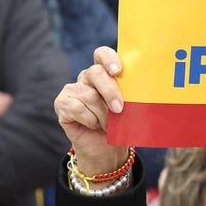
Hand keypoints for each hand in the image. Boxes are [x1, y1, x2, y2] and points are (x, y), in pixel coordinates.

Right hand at [54, 46, 128, 174]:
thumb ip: (131, 97)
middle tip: (119, 109)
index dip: (109, 58)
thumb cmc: (120, 127)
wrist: (106, 150)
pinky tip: (93, 126)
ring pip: (89, 96)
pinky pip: (77, 108)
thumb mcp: (130, 110)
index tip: (118, 71)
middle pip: (96, 73)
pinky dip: (90, 121)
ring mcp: (72, 90)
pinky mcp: (62, 103)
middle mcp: (87, 78)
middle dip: (110, 91)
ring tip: (109, 126)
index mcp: (105, 74)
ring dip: (103, 115)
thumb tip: (143, 93)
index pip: (102, 55)